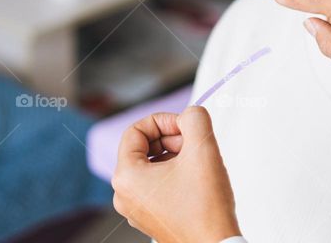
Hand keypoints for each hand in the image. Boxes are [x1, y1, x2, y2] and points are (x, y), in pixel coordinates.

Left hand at [112, 106, 240, 242]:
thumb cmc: (205, 206)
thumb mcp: (203, 148)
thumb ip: (195, 118)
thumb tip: (191, 113)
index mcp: (126, 177)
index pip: (136, 130)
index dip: (164, 120)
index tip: (187, 126)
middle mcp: (124, 194)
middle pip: (144, 147)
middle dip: (172, 138)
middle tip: (197, 144)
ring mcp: (137, 208)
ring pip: (153, 165)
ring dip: (177, 155)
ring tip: (200, 163)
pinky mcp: (152, 216)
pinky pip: (159, 184)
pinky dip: (178, 174)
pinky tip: (198, 180)